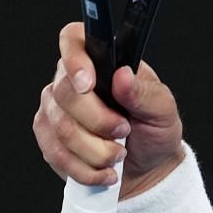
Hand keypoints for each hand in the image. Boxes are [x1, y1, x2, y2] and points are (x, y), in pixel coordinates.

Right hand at [33, 22, 185, 198]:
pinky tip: (104, 171)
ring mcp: (55, 109)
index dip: (74, 59)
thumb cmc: (154, 131)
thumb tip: (122, 75)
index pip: (73, 40)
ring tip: (119, 154)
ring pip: (60, 128)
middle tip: (124, 131)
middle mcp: (71, 80)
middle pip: (65, 93)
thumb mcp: (163, 111)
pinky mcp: (48, 138)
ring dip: (95, 149)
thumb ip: (144, 93)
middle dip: (98, 121)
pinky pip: (56, 153)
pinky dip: (85, 168)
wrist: (147, 168)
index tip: (88, 84)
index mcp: (101, 62)